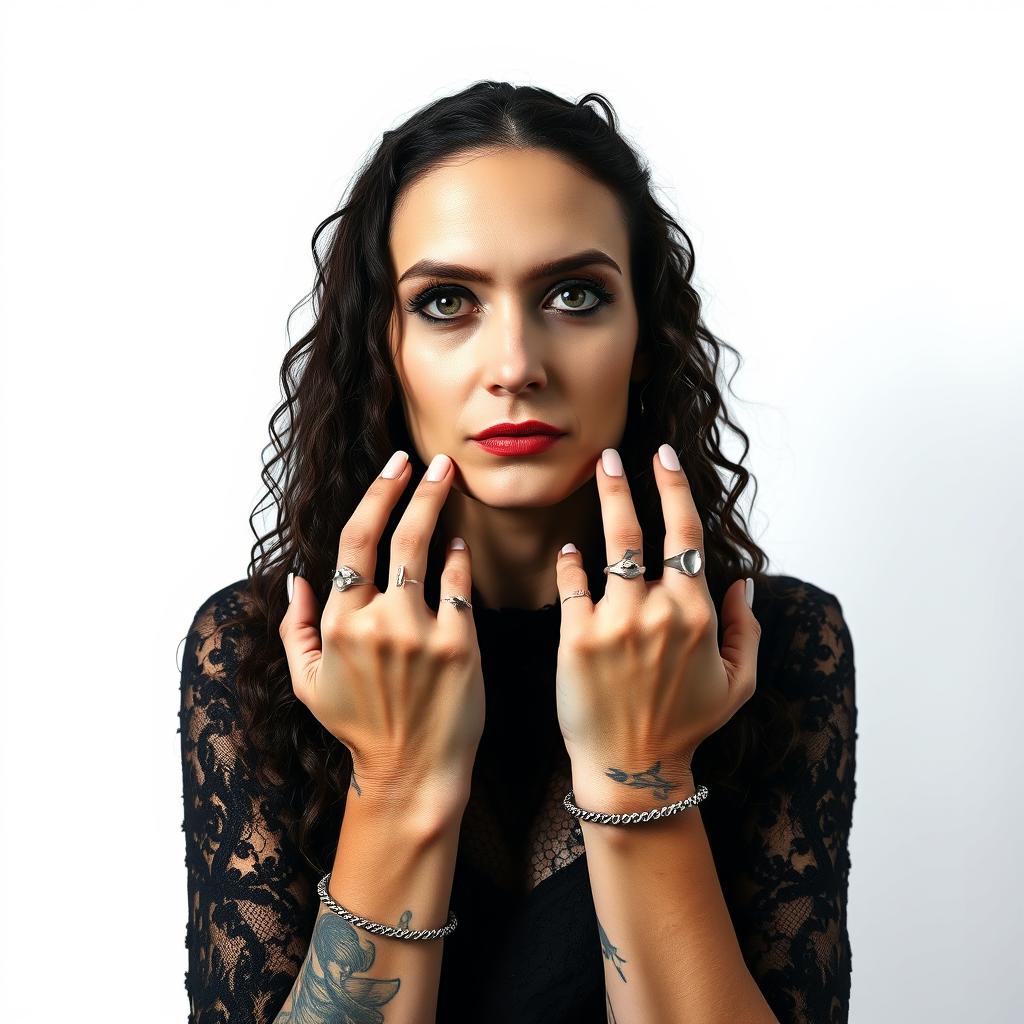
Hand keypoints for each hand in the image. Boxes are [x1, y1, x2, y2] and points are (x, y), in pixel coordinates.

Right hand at [278, 451, 484, 819]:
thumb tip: (294, 581)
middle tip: (432, 460)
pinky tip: (460, 544)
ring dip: (437, 506)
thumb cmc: (359, 728)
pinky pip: (460, 586)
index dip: (374, 498)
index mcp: (337, 624)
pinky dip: (460, 559)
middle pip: (393, 536)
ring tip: (449, 477)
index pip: (352, 543)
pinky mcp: (459, 645)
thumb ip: (294, 629)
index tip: (393, 469)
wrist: (410, 772)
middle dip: (411, 487)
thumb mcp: (307, 684)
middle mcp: (375, 621)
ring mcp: (418, 632)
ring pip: (426, 550)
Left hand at [554, 445, 759, 805]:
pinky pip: (573, 585)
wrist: (632, 772)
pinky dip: (570, 563)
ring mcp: (616, 622)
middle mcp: (659, 611)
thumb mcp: (738, 684)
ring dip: (604, 502)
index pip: (688, 535)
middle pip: (644, 530)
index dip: (675, 489)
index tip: (664, 459)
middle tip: (614, 453)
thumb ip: (747, 630)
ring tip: (596, 472)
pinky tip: (569, 552)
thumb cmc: (685, 728)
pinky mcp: (576, 639)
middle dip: (630, 482)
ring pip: (610, 546)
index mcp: (698, 614)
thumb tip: (746, 583)